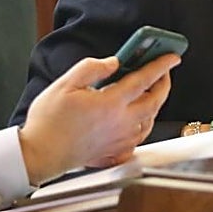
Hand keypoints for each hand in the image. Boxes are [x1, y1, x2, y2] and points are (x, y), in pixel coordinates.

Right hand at [18, 53, 178, 183]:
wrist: (40, 154)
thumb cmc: (49, 122)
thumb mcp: (66, 84)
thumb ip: (92, 68)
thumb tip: (113, 63)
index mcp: (111, 104)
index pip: (145, 80)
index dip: (161, 66)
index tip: (172, 57)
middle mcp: (121, 123)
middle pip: (155, 101)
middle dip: (164, 83)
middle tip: (164, 72)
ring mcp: (120, 140)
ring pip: (150, 120)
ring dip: (155, 103)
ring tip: (151, 91)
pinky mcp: (115, 152)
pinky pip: (139, 136)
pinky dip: (144, 124)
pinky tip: (137, 118)